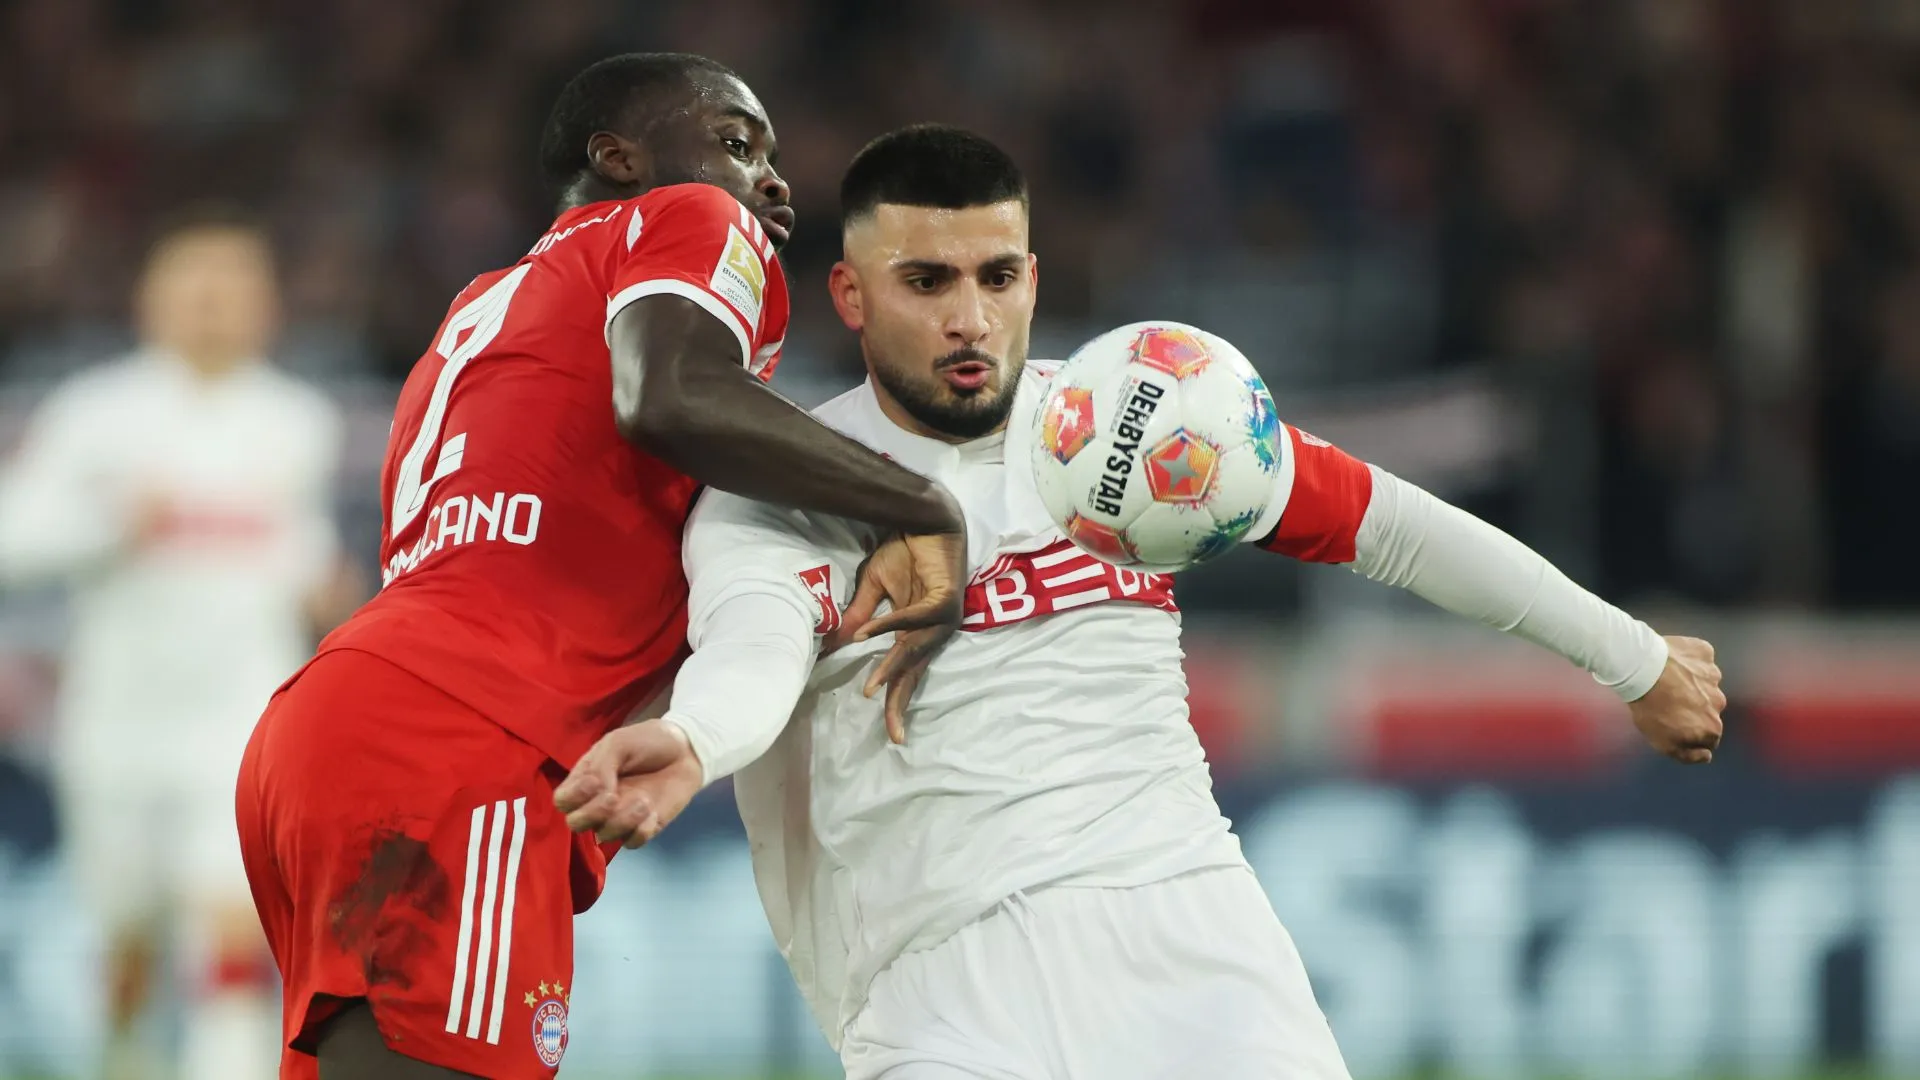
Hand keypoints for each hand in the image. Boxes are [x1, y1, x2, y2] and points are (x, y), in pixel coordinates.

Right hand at [552, 719, 704, 847]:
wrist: (686, 750)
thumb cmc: (647, 741)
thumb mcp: (618, 744)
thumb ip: (600, 767)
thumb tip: (597, 793)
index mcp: (586, 779)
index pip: (562, 801)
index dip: (572, 797)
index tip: (594, 782)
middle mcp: (597, 802)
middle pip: (575, 823)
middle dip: (592, 814)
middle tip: (613, 798)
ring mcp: (620, 817)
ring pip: (605, 834)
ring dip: (623, 820)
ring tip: (645, 800)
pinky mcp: (643, 828)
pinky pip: (632, 842)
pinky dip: (641, 830)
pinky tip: (653, 813)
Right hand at [825, 529, 965, 743]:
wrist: (922, 518)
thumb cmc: (903, 551)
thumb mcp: (873, 587)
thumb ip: (860, 617)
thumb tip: (838, 645)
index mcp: (916, 632)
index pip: (905, 673)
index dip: (896, 700)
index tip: (892, 733)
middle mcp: (932, 630)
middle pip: (914, 672)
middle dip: (901, 701)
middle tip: (893, 733)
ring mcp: (941, 616)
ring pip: (914, 649)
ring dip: (891, 667)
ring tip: (870, 687)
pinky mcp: (944, 597)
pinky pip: (915, 617)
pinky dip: (891, 625)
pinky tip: (869, 634)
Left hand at [1629, 636, 1726, 763]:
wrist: (1641, 670)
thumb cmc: (1650, 709)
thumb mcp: (1663, 743)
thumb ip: (1689, 755)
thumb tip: (1707, 755)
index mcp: (1712, 726)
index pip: (1708, 736)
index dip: (1690, 732)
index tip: (1672, 725)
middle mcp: (1719, 701)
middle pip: (1708, 708)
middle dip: (1692, 708)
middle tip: (1666, 702)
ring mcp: (1713, 675)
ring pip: (1704, 683)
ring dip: (1690, 683)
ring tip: (1665, 681)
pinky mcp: (1705, 653)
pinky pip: (1700, 659)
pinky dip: (1689, 661)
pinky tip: (1671, 662)